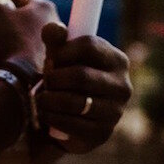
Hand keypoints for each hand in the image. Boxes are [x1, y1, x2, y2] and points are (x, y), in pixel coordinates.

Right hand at [0, 0, 58, 65]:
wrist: (23, 77)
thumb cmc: (11, 40)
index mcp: (45, 6)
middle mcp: (55, 22)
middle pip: (21, 17)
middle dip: (3, 24)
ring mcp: (55, 42)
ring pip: (25, 34)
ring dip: (8, 38)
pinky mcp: (50, 60)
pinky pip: (29, 50)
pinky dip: (17, 52)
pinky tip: (6, 58)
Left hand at [34, 23, 129, 153]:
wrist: (70, 119)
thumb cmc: (66, 79)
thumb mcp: (61, 56)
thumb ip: (56, 39)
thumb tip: (53, 29)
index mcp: (117, 61)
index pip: (89, 46)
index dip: (63, 51)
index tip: (51, 59)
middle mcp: (122, 86)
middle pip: (81, 75)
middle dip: (54, 78)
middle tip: (44, 81)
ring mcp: (115, 112)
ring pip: (75, 101)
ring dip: (50, 99)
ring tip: (40, 98)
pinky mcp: (102, 133)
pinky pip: (72, 123)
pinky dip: (52, 117)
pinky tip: (45, 113)